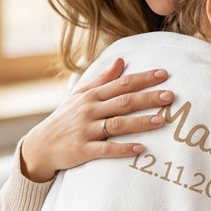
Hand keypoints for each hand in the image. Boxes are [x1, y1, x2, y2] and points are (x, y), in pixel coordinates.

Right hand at [18, 58, 172, 182]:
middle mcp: (89, 110)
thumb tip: (121, 61)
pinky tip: (140, 148)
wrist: (40, 146)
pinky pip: (105, 149)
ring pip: (117, 124)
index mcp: (92, 96)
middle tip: (170, 96)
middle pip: (123, 102)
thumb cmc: (64, 119)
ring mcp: (86, 130)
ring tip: (161, 121)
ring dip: (140, 122)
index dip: (143, 79)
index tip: (164, 74)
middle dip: (147, 98)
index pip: (121, 84)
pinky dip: (123, 149)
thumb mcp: (80, 95)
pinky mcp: (82, 150)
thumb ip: (102, 79)